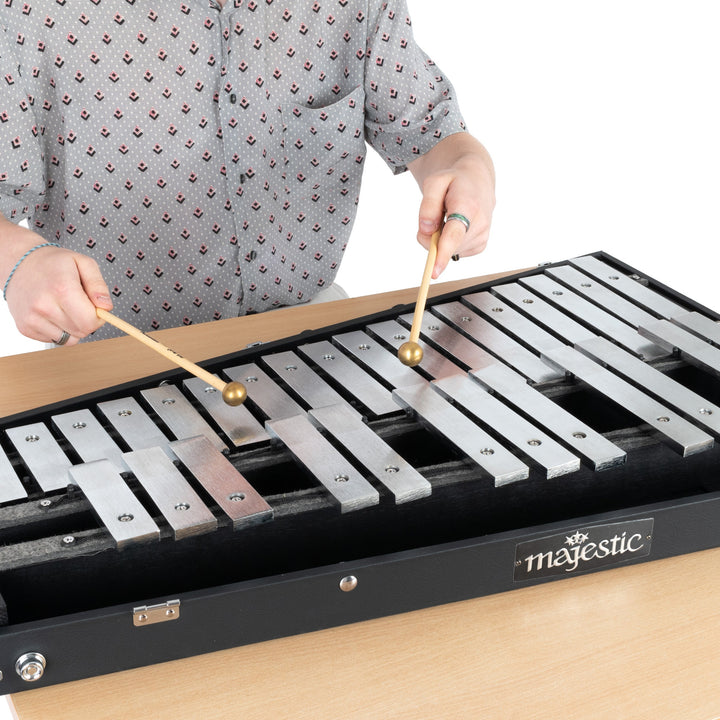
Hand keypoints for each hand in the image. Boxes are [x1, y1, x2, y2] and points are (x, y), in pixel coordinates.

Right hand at [1, 219, 112, 344]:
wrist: (19, 264)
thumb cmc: (54, 263)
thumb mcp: (83, 263)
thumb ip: (98, 285)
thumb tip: (106, 307)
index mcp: (61, 289)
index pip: (90, 321)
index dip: (99, 317)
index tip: (95, 307)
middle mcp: (44, 306)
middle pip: (81, 332)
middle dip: (87, 321)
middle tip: (80, 305)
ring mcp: (32, 319)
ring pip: (69, 340)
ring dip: (73, 327)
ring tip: (64, 307)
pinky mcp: (25, 328)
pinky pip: (55, 340)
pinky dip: (59, 330)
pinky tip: (53, 312)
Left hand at [409, 133, 495, 277]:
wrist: (477, 180)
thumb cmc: (454, 181)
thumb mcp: (434, 182)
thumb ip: (427, 205)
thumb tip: (426, 230)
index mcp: (468, 206)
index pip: (454, 235)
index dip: (442, 254)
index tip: (434, 271)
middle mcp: (480, 224)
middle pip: (445, 245)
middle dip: (431, 236)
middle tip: (435, 214)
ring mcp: (482, 237)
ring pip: (448, 251)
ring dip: (440, 238)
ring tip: (449, 216)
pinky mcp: (480, 245)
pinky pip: (455, 252)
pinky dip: (449, 242)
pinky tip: (456, 225)